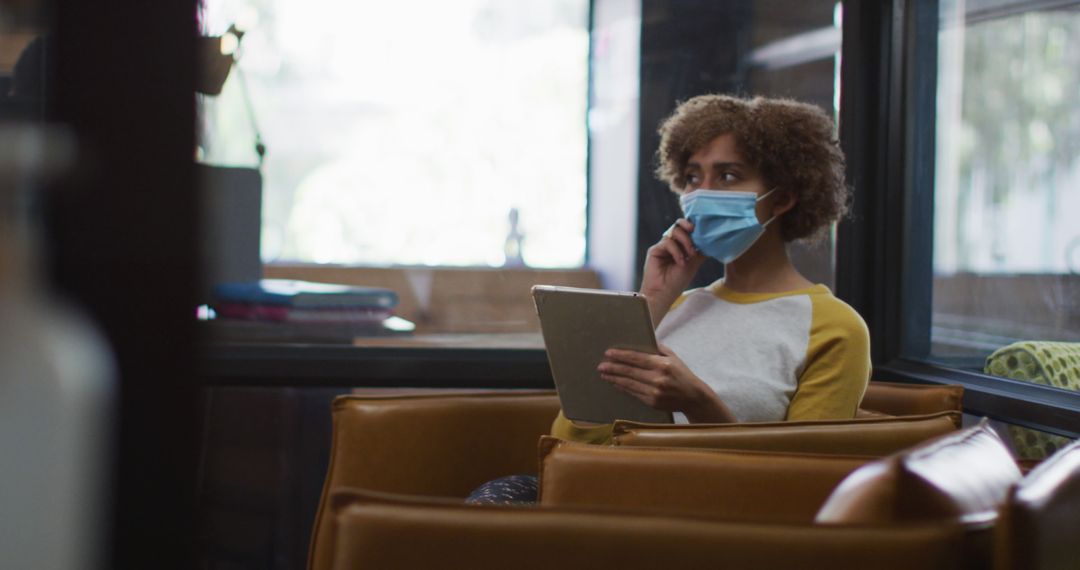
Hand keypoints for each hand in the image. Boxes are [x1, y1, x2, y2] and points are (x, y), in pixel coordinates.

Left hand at [597, 343, 734, 422]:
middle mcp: (658, 379)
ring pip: (629, 384)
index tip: (608, 353)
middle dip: (613, 368)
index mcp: (663, 364)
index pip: (637, 358)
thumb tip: (640, 340)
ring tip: (604, 374)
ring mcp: (655, 392)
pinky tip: (615, 383)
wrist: (693, 397)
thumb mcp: (673, 357)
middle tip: (601, 365)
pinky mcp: (652, 402)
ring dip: (614, 378)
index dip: (621, 356)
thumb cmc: (681, 374)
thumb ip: (658, 349)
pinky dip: (623, 388)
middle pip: (630, 372)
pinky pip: (633, 393)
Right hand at [640, 219, 705, 322]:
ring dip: (685, 241)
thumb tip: (713, 242)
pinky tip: (681, 262)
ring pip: (674, 231)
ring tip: (690, 254)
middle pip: (679, 225)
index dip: (693, 225)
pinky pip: (667, 242)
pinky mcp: (655, 250)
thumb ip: (701, 252)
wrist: (663, 294)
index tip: (703, 229)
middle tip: (694, 230)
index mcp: (680, 246)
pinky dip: (676, 251)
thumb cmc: (677, 282)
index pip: (686, 230)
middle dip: (688, 225)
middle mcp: (671, 244)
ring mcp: (663, 246)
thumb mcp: (694, 264)